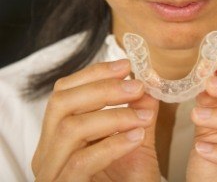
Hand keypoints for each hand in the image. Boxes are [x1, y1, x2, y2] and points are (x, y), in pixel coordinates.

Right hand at [32, 59, 160, 181]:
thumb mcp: (135, 144)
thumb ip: (139, 116)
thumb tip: (148, 89)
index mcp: (59, 134)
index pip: (64, 92)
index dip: (94, 74)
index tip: (125, 65)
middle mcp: (48, 150)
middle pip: (62, 103)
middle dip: (102, 89)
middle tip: (136, 86)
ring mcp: (52, 171)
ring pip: (71, 128)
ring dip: (112, 115)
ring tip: (143, 115)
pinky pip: (82, 161)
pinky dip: (111, 144)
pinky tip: (136, 137)